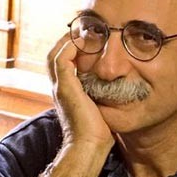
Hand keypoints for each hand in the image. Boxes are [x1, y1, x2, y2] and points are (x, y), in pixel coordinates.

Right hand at [46, 34, 113, 148]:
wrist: (89, 146)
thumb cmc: (98, 133)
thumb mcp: (101, 108)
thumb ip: (104, 95)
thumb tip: (121, 87)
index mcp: (66, 92)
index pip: (63, 63)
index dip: (72, 50)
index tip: (89, 39)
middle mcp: (59, 88)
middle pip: (55, 55)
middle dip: (68, 41)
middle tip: (84, 30)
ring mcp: (60, 87)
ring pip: (55, 54)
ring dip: (68, 40)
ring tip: (83, 31)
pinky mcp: (65, 88)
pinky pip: (61, 60)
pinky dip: (70, 48)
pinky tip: (84, 41)